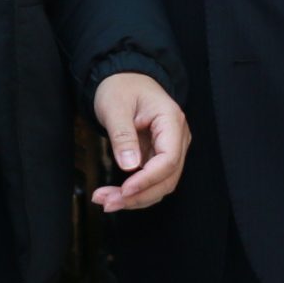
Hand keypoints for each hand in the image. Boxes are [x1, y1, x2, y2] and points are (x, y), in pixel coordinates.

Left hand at [89, 71, 188, 211]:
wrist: (124, 79)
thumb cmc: (121, 87)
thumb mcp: (115, 107)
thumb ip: (123, 136)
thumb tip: (129, 166)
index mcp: (171, 120)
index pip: (168, 159)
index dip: (148, 180)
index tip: (125, 190)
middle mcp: (177, 137)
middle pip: (167, 178)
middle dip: (139, 195)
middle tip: (108, 203)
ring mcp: (170, 148)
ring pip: (161, 184)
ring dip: (136, 198)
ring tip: (105, 201)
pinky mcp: (159, 156)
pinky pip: (152, 180)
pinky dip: (135, 191)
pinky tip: (114, 195)